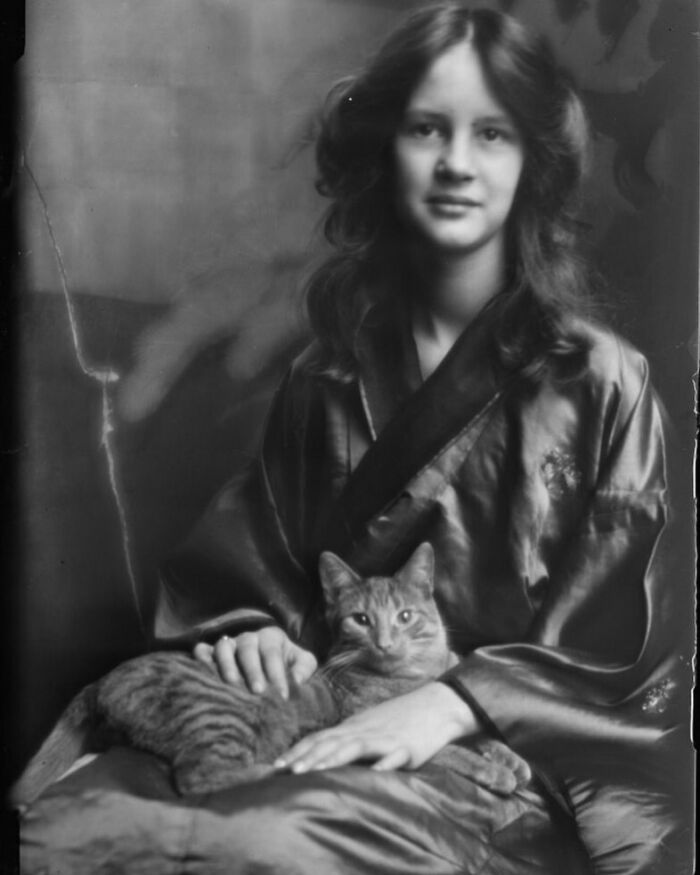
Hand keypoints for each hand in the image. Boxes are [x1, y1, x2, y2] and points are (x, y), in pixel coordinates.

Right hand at [193, 626, 316, 698]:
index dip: (278, 673)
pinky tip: (202, 669)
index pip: (273, 653)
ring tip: (231, 683)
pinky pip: (203, 649)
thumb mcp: (300, 659)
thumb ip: (304, 667)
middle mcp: (248, 638)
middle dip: (253, 670)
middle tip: (258, 691)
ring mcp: (229, 644)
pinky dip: (202, 657)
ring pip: (224, 647)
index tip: (283, 695)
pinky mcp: (212, 651)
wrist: (265, 649)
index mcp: (270, 637)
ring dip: (227, 664)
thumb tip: (297, 681)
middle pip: (248, 649)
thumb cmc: (285, 660)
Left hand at [275, 682, 478, 772]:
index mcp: (354, 727)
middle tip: (282, 772)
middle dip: (305, 757)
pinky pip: (392, 756)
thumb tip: (326, 758)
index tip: (276, 766)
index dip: (298, 751)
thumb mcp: (371, 728)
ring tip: (309, 773)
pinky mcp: (406, 747)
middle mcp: (363, 730)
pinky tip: (372, 774)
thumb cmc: (401, 719)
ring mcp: (384, 738)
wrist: (436, 705)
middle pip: (329, 742)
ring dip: (329, 760)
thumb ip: (350, 742)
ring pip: (352, 747)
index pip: (319, 738)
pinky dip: (381, 765)